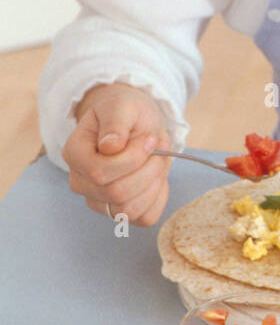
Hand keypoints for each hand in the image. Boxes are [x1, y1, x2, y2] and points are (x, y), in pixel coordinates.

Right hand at [62, 84, 172, 226]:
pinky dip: (158, 197)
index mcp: (75, 153)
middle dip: (148, 170)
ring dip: (154, 183)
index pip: (99, 173)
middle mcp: (80, 181)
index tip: (149, 138)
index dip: (132, 158)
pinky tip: (156, 177)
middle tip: (160, 147)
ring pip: (129, 210)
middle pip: (117, 194)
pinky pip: (144, 218)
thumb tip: (109, 147)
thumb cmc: (126, 112)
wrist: (136, 123)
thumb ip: (115, 123)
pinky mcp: (119, 212)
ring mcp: (97, 201)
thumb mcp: (122, 105)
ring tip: (159, 159)